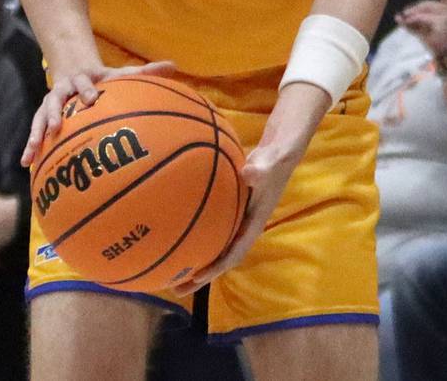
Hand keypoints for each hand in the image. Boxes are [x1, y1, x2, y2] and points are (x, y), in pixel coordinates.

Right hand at [20, 57, 175, 166]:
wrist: (73, 67)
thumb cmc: (103, 78)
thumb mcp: (121, 73)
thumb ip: (146, 72)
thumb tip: (174, 66)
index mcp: (86, 80)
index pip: (86, 82)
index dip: (88, 89)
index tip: (91, 98)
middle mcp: (66, 89)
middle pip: (58, 98)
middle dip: (57, 110)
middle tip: (58, 125)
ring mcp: (52, 102)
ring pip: (41, 116)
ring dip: (37, 132)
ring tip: (34, 150)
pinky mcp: (43, 115)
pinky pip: (35, 130)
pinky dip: (31, 146)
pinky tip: (27, 164)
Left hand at [170, 136, 302, 295]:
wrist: (276, 156)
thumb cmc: (273, 164)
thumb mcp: (268, 167)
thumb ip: (258, 171)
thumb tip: (248, 172)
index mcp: (253, 225)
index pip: (235, 252)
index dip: (217, 267)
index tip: (197, 278)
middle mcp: (243, 230)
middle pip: (220, 260)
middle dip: (200, 277)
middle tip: (176, 290)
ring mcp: (235, 224)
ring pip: (214, 249)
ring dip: (195, 264)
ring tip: (170, 276)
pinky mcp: (228, 214)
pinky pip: (210, 231)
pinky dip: (195, 240)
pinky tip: (174, 239)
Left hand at [395, 0, 446, 56]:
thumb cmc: (437, 43)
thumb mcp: (423, 30)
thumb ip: (412, 23)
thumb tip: (398, 16)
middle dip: (420, 2)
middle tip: (409, 6)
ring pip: (427, 7)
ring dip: (414, 13)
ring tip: (406, 18)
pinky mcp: (443, 21)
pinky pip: (424, 17)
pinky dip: (414, 19)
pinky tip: (408, 22)